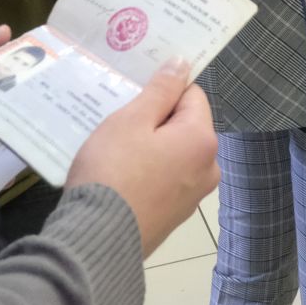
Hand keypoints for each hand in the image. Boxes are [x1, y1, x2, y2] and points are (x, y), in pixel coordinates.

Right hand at [66, 59, 219, 257]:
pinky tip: (119, 178)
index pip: (191, 95)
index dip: (162, 92)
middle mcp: (208, 168)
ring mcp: (192, 197)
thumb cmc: (113, 171)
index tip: (133, 98)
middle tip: (118, 124)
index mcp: (203, 140)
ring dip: (148, 148)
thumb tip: (182, 63)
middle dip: (154, 122)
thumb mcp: (131, 120)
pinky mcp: (174, 217)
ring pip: (172, 154)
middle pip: (184, 126)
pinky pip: (164, 180)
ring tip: (114, 151)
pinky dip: (146, 173)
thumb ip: (160, 91)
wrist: (96, 240)